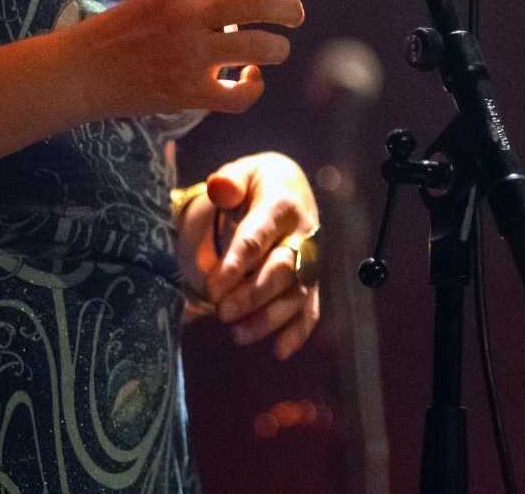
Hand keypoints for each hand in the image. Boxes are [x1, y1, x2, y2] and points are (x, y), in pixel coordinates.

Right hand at [77, 0, 301, 118]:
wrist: (83, 68)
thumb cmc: (125, 29)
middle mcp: (191, 12)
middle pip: (265, 2)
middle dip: (291, 11)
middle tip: (295, 19)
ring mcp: (190, 52)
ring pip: (262, 47)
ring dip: (277, 50)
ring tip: (272, 53)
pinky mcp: (187, 91)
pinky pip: (240, 94)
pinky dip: (253, 89)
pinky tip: (248, 82)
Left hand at [177, 152, 321, 359]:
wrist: (289, 188)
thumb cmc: (256, 184)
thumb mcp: (242, 173)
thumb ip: (229, 181)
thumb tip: (220, 188)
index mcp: (282, 205)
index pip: (259, 236)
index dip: (237, 263)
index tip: (212, 286)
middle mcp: (304, 234)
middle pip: (282, 269)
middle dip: (252, 295)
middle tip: (221, 312)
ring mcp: (312, 260)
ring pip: (296, 294)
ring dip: (269, 318)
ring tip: (237, 335)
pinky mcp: (313, 281)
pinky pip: (310, 309)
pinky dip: (298, 332)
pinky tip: (278, 351)